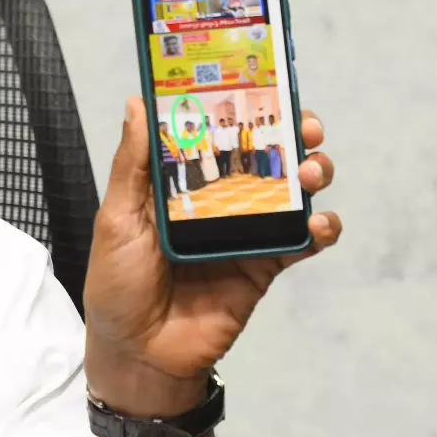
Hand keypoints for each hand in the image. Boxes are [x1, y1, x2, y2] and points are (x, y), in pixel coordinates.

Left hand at [82, 97, 342, 413]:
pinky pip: (301, 242)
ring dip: (311, 174)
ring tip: (312, 172)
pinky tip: (319, 223)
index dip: (241, 109)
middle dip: (291, 135)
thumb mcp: (116, 218)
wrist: (137, 353)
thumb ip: (133, 164)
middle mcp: (215, 201)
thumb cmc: (115, 284)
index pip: (215, 135)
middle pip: (263, 157)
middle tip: (303, 127)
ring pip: (290, 192)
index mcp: (178, 184)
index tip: (263, 83)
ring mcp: (242, 232)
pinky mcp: (264, 267)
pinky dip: (320, 228)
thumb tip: (138, 103)